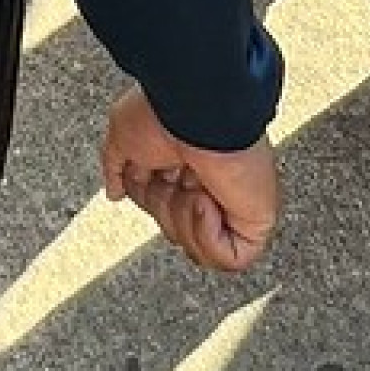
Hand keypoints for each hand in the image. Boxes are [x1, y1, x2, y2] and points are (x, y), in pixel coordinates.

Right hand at [100, 84, 279, 273]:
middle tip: (171, 177)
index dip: (149, 197)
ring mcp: (234, 202)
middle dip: (165, 209)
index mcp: (184, 162)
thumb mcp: (122, 134)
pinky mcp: (254, 220)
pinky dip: (208, 237)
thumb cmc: (163, 113)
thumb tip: (115, 192)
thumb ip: (116, 165)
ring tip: (193, 186)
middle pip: (176, 229)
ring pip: (199, 248)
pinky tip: (205, 202)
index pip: (161, 205)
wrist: (196, 113)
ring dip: (184, 220)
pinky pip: (231, 257)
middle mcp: (210, 181)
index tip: (149, 173)